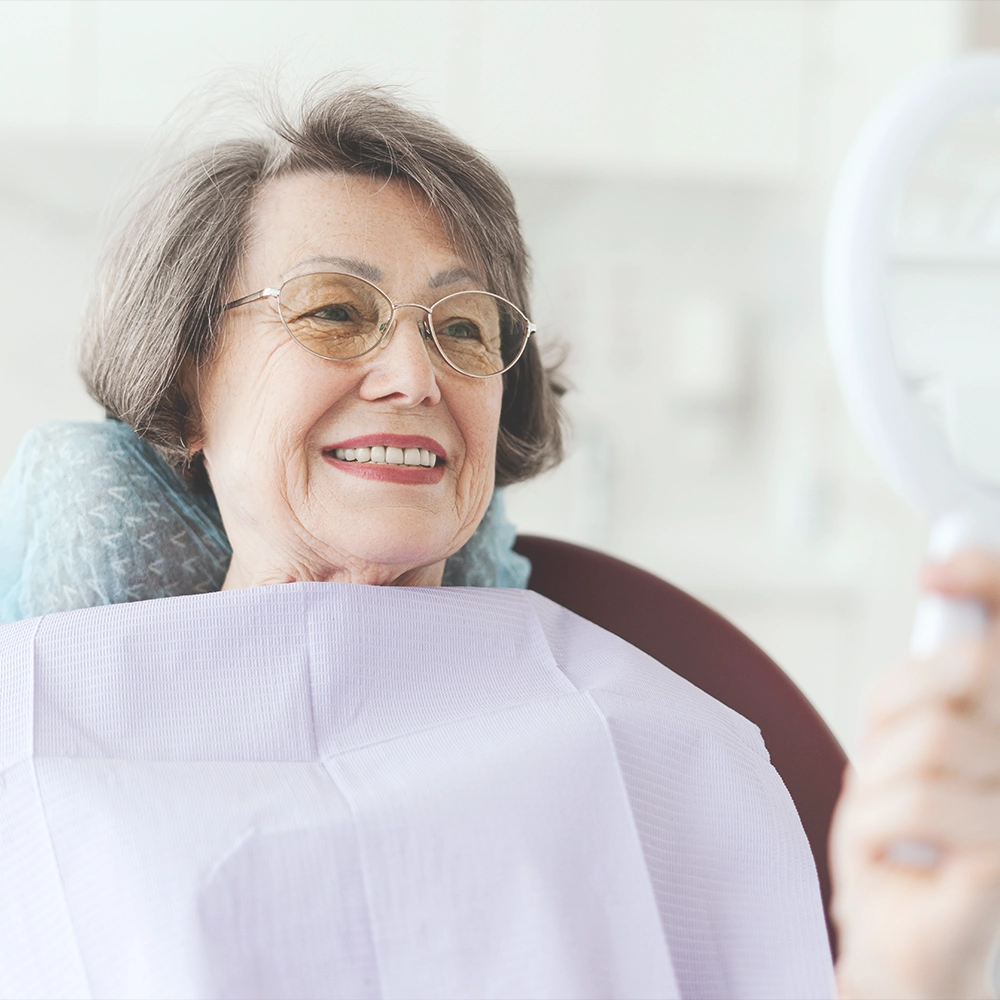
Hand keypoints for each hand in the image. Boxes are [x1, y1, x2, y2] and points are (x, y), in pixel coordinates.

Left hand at [832, 550, 999, 999]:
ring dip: (879, 777)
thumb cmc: (906, 842)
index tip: (938, 571)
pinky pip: (919, 799)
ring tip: (889, 820)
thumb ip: (929, 681)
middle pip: (973, 669)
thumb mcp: (900, 744)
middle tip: (887, 757)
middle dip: (901, 705)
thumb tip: (941, 591)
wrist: (908, 945)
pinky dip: (875, 823)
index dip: (991, 578)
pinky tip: (892, 855)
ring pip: (932, 734)